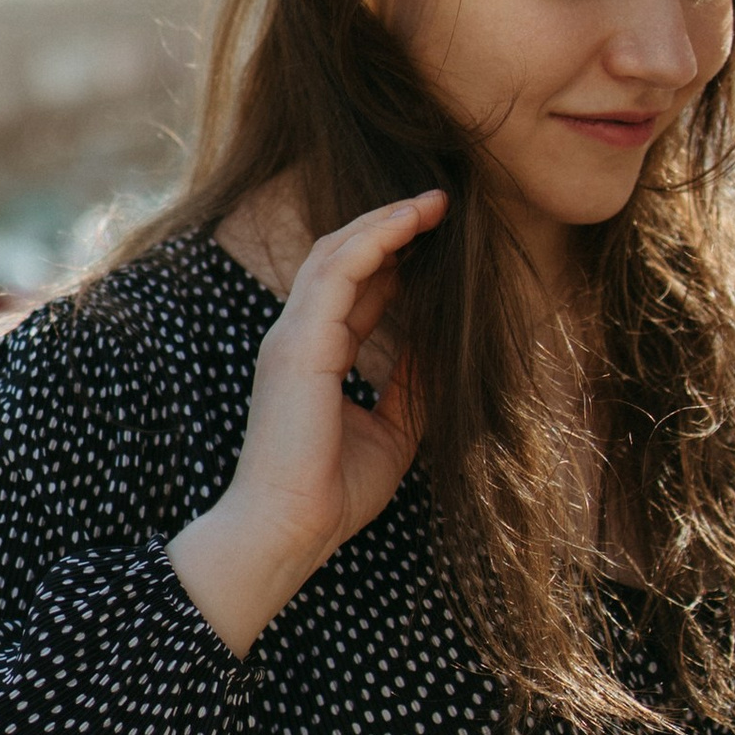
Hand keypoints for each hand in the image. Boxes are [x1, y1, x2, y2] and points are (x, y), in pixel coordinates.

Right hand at [169, 190, 446, 654]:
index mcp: (314, 357)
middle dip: (388, 227)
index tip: (435, 242)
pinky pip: (337, 272)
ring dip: (385, 222)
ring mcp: (293, 336)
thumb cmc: (330, 495)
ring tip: (431, 203)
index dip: (392, 260)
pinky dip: (375, 240)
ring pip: (335, 253)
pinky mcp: (298, 343)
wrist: (289, 530)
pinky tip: (409, 222)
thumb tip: (445, 348)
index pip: (352, 290)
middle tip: (439, 206)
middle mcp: (297, 337)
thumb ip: (413, 386)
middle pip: (340, 259)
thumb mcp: (393, 431)